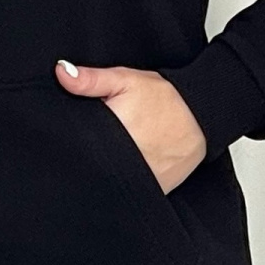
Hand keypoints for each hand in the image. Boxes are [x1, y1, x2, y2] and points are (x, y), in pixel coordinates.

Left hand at [53, 59, 206, 191]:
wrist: (203, 116)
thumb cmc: (166, 99)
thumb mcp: (126, 80)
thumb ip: (91, 80)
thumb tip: (60, 73)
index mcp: (112, 133)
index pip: (77, 145)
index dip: (70, 142)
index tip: (68, 136)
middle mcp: (125, 162)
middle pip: (92, 165)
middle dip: (88, 156)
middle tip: (97, 143)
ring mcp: (141, 180)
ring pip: (110, 182)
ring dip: (106, 172)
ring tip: (111, 156)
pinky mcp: (154, 191)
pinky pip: (131, 191)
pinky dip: (125, 183)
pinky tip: (125, 169)